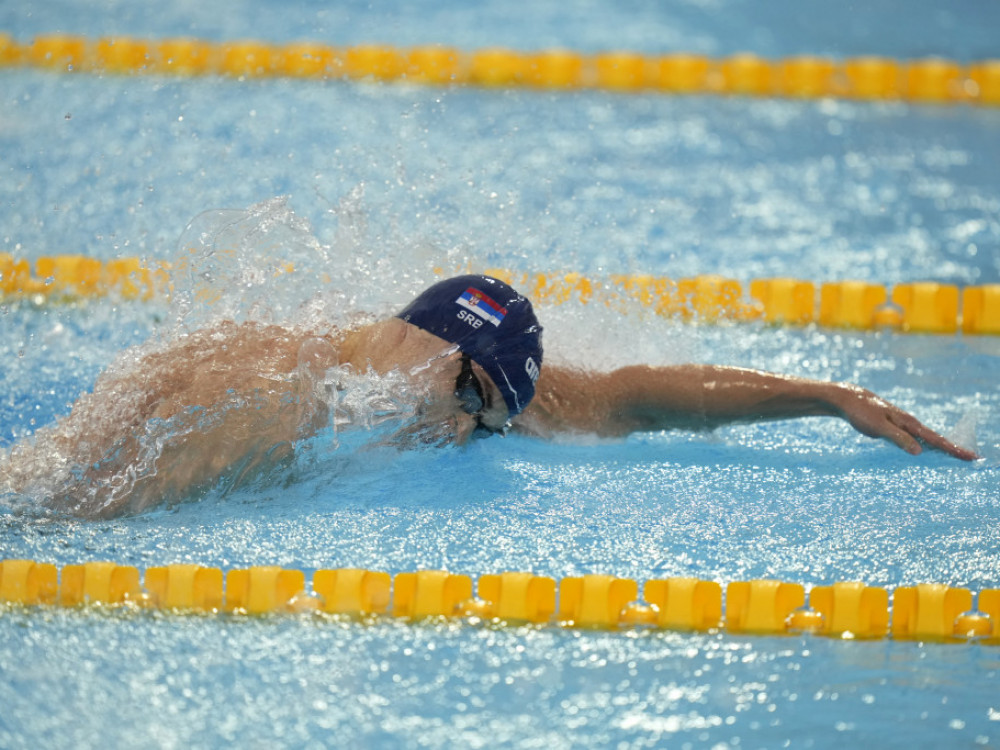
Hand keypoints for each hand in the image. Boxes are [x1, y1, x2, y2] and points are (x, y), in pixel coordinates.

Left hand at [834, 384, 978, 460]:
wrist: (849, 399)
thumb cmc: (862, 413)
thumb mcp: (878, 427)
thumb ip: (898, 439)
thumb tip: (920, 452)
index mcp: (909, 423)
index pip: (935, 440)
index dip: (953, 449)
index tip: (970, 457)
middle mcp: (909, 423)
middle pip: (936, 439)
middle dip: (953, 448)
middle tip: (971, 458)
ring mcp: (903, 424)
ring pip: (927, 437)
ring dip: (942, 447)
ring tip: (957, 455)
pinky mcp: (895, 426)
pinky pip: (916, 437)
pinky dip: (927, 444)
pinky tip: (929, 450)